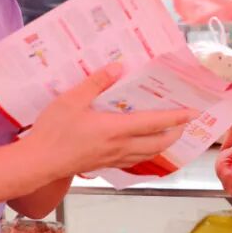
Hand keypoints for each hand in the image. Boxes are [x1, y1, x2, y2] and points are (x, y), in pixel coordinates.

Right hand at [17, 64, 193, 180]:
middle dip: (176, 133)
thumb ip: (96, 83)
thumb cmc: (54, 131)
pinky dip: (146, 153)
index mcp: (116, 129)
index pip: (155, 123)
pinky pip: (133, 160)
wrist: (38, 162)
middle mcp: (120, 146)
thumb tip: (117, 67)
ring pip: (148, 155)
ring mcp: (112, 158)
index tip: (193, 112)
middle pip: (158, 143)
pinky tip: (141, 148)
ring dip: (163, 145)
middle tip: (185, 122)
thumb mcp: (72, 100)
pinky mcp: (103, 165)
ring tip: (170, 134)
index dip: (176, 117)